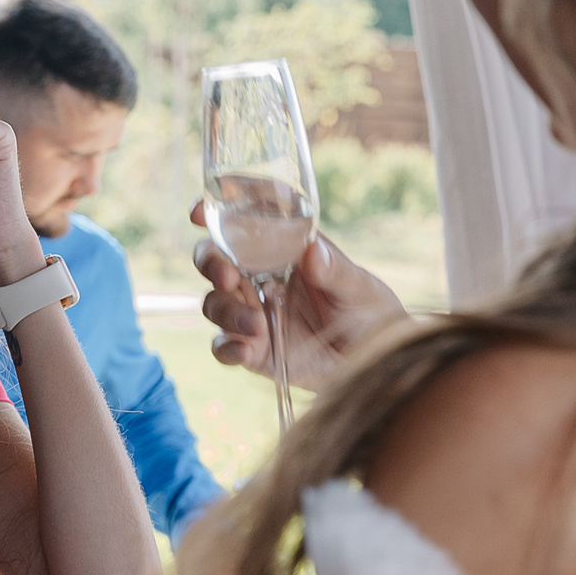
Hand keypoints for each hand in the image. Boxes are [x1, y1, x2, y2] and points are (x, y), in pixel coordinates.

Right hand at [191, 201, 407, 390]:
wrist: (376, 363)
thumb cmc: (370, 313)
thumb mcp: (360, 288)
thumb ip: (336, 271)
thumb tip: (313, 251)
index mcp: (284, 249)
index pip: (244, 222)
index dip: (217, 213)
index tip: (199, 212)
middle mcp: (260, 277)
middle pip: (214, 259)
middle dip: (211, 262)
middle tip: (226, 276)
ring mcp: (253, 313)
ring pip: (214, 302)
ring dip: (225, 310)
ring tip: (256, 325)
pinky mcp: (254, 350)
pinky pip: (224, 346)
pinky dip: (227, 348)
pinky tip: (245, 350)